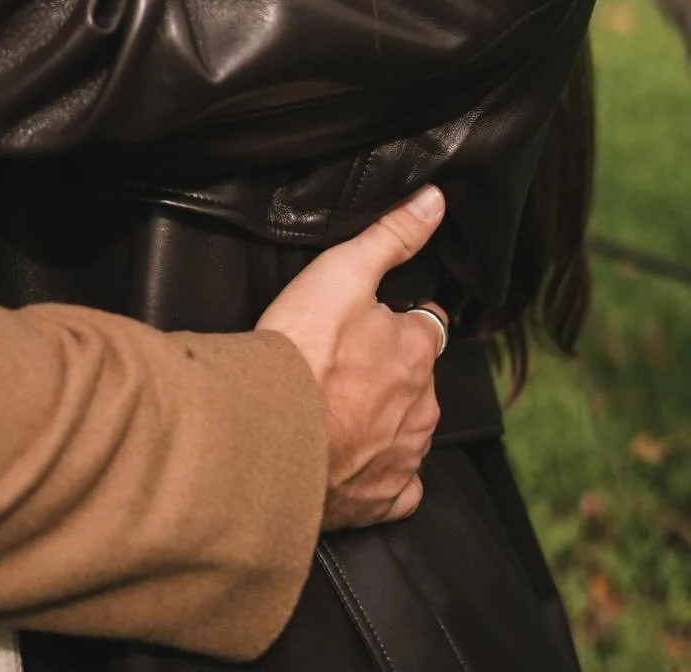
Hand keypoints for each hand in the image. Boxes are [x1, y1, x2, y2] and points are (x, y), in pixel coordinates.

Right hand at [256, 187, 447, 531]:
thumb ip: (391, 236)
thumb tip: (435, 201)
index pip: (427, 325)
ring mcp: (406, 457)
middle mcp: (423, 406)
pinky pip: (397, 487)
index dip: (401, 319)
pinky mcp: (383, 500)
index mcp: (418, 352)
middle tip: (344, 363)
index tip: (375, 319)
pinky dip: (380, 473)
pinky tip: (351, 458)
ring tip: (338, 406)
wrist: (266, 433)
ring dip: (384, 418)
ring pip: (408, 429)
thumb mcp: (342, 271)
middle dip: (392, 371)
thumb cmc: (301, 350)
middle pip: (418, 380)